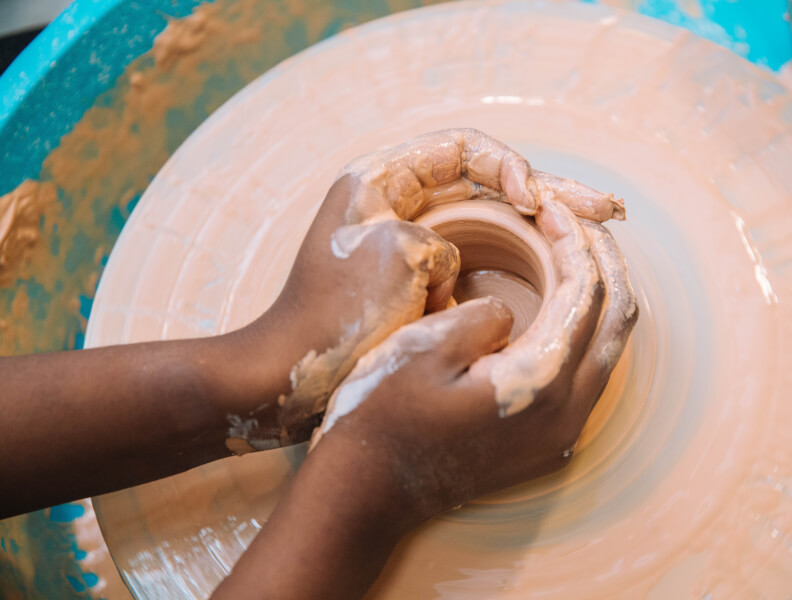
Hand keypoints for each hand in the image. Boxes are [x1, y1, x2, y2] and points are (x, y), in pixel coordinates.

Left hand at [223, 129, 623, 448]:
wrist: (292, 376)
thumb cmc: (332, 317)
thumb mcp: (395, 258)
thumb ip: (441, 242)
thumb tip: (454, 264)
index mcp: (382, 180)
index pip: (464, 149)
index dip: (509, 167)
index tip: (534, 202)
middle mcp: (400, 205)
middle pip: (488, 183)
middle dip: (550, 193)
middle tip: (608, 207)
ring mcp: (414, 244)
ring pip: (491, 222)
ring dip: (543, 226)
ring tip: (597, 232)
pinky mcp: (422, 281)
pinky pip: (481, 258)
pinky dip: (517, 262)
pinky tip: (555, 269)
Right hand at [314, 198, 637, 518]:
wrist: (368, 489)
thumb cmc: (384, 416)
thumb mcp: (425, 350)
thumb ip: (482, 317)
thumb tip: (509, 313)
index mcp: (540, 381)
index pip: (587, 292)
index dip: (574, 241)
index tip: (550, 207)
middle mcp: (566, 412)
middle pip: (616, 318)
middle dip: (602, 261)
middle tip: (572, 221)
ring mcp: (560, 431)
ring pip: (608, 345)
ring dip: (597, 293)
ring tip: (569, 252)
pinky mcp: (546, 440)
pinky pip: (587, 370)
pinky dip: (583, 326)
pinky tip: (557, 303)